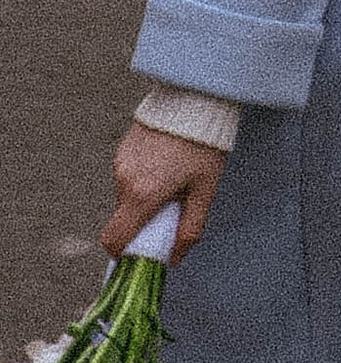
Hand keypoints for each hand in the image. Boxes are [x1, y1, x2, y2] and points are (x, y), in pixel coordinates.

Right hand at [107, 122, 225, 261]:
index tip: (140, 254)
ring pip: (127, 196)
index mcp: (143, 195)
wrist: (195, 103)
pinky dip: (142, 180)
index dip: (122, 254)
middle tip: (171, 211)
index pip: (114, 239)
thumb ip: (190, 229)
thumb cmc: (204, 148)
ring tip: (173, 181)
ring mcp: (120, 163)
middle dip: (143, 223)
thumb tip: (175, 259)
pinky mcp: (122, 150)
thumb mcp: (204, 192)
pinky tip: (165, 165)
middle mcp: (124, 180)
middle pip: (124, 218)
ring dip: (144, 199)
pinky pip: (128, 176)